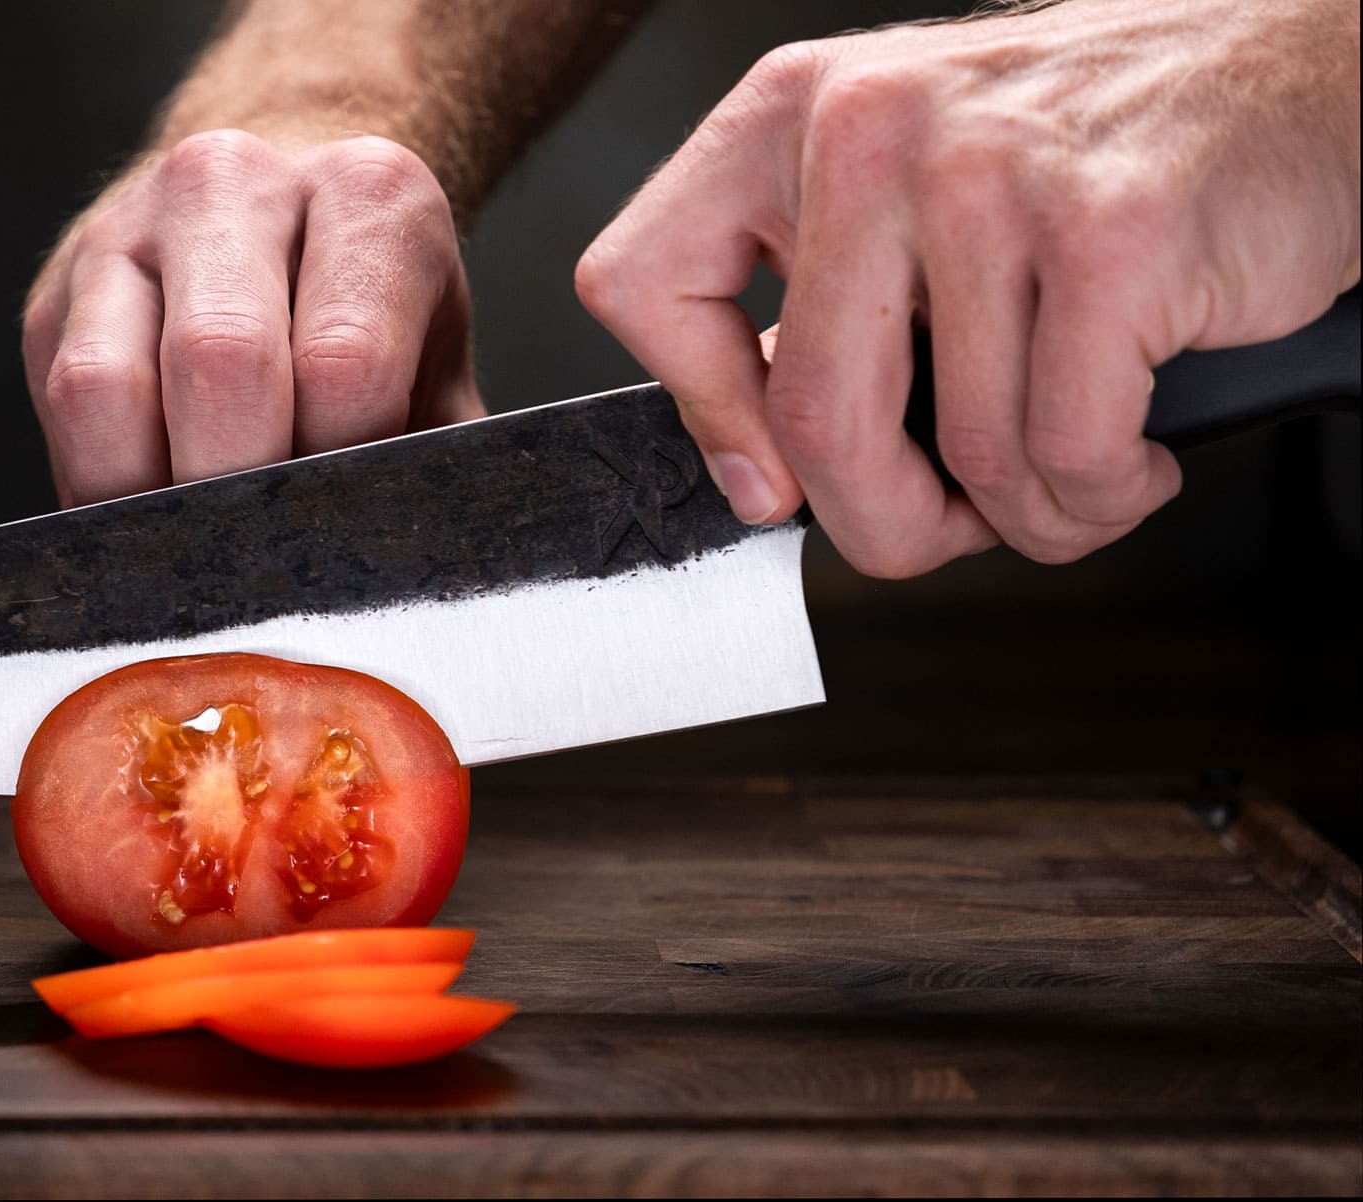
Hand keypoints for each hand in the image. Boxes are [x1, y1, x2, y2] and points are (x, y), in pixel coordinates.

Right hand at [23, 131, 481, 506]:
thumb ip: (441, 454)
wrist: (293, 210)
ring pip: (103, 387)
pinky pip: (60, 420)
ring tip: (207, 543)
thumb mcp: (440, 366)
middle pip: (220, 361)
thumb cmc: (377, 314)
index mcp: (365, 193)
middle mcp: (234, 182)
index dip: (343, 474)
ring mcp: (123, 231)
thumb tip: (423, 559)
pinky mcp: (53, 300)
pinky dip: (104, 495)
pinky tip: (157, 522)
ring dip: (153, 497)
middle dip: (244, 490)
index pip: (345, 364)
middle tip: (274, 550)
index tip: (349, 519)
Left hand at [576, 0, 1359, 575]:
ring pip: (962, 456)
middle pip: (809, 416)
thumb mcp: (901, 189)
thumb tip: (757, 473)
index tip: (769, 472)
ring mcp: (990, 175)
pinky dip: (1101, 500)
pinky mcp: (1109, 232)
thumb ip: (815, 307)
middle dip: (884, 523)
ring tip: (1069, 477)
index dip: (701, 411)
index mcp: (793, 114)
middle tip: (944, 529)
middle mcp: (871, 130)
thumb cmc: (1083, 158)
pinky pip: (1067, 455)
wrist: (1291, 71)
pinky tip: (1131, 460)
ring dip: (1023, 519)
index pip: (638, 282)